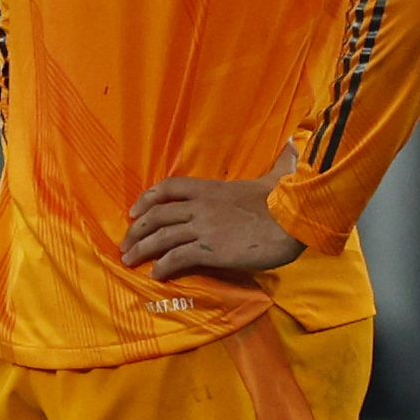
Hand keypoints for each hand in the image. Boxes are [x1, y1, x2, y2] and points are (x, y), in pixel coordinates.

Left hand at [123, 151, 305, 280]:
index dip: (148, 198)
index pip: (170, 188)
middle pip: (158, 215)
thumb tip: (292, 144)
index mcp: (212, 189)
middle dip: (137, 230)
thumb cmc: (287, 200)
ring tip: (129, 261)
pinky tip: (156, 274)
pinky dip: (163, 266)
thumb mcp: (276, 177)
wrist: (294, 219)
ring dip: (142, 249)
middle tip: (125, 244)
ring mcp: (204, 228)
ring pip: (161, 237)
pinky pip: (177, 258)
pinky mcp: (210, 250)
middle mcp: (201, 206)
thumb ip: (279, 163)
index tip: (135, 210)